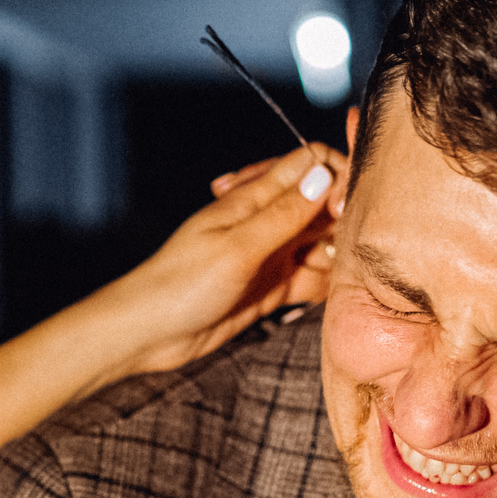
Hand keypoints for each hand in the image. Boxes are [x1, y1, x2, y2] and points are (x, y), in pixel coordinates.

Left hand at [85, 142, 347, 387]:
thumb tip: (323, 174)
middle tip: (348, 250)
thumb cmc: (180, 285)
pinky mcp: (272, 287)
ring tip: (345, 277)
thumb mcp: (237, 248)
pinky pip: (312, 279)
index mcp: (254, 198)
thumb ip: (283, 215)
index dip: (337, 177)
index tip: (348, 208)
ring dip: (339, 257)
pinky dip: (326, 286)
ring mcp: (270, 254)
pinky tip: (337, 297)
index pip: (310, 164)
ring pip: (322, 244)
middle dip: (345, 220)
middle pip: (323, 204)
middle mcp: (267, 221)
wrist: (148, 334)